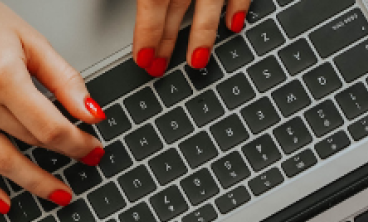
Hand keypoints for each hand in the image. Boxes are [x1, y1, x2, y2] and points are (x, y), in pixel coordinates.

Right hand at [0, 0, 105, 210]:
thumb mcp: (30, 40)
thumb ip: (63, 78)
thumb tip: (91, 112)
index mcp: (2, 76)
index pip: (49, 126)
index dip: (77, 143)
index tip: (91, 148)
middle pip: (29, 143)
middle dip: (62, 156)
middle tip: (83, 163)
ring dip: (32, 183)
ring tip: (55, 193)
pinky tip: (2, 201)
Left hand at [132, 0, 250, 77]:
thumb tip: (128, 0)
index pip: (153, 3)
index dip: (147, 33)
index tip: (142, 59)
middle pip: (175, 9)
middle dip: (165, 41)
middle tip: (157, 69)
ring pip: (209, 5)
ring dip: (202, 35)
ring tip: (196, 61)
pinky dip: (239, 7)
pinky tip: (233, 26)